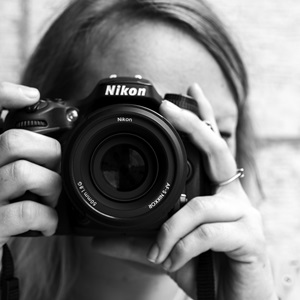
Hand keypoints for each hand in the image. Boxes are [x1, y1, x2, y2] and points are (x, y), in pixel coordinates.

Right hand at [0, 82, 60, 268]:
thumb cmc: (7, 202)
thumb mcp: (12, 170)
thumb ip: (22, 147)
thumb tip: (35, 107)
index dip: (3, 95)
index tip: (31, 95)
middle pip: (14, 142)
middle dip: (49, 152)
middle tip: (55, 168)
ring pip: (23, 173)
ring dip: (50, 186)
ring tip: (50, 198)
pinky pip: (27, 213)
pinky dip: (48, 218)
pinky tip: (47, 222)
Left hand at [91, 83, 276, 299]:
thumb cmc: (203, 267)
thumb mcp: (165, 248)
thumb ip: (135, 241)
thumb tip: (98, 239)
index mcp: (213, 191)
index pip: (210, 145)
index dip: (202, 117)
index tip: (188, 92)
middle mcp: (231, 195)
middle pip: (216, 149)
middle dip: (194, 124)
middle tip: (171, 105)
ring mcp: (243, 214)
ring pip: (199, 204)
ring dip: (171, 230)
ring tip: (158, 252)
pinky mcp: (249, 236)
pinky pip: (205, 233)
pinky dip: (181, 248)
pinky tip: (172, 262)